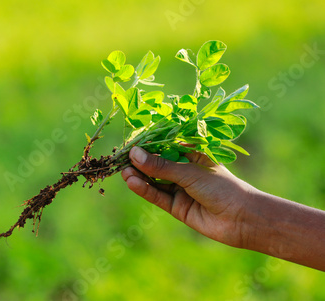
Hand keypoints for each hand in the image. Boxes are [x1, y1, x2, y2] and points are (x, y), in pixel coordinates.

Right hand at [121, 146, 255, 247]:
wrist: (242, 219)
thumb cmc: (222, 186)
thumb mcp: (189, 172)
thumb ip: (161, 166)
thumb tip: (134, 154)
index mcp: (192, 154)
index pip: (164, 147)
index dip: (146, 146)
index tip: (128, 144)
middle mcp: (185, 170)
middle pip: (157, 165)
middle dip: (139, 162)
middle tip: (120, 159)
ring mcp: (180, 189)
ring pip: (155, 181)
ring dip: (140, 176)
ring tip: (124, 171)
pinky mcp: (176, 207)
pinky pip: (157, 196)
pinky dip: (145, 189)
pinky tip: (132, 182)